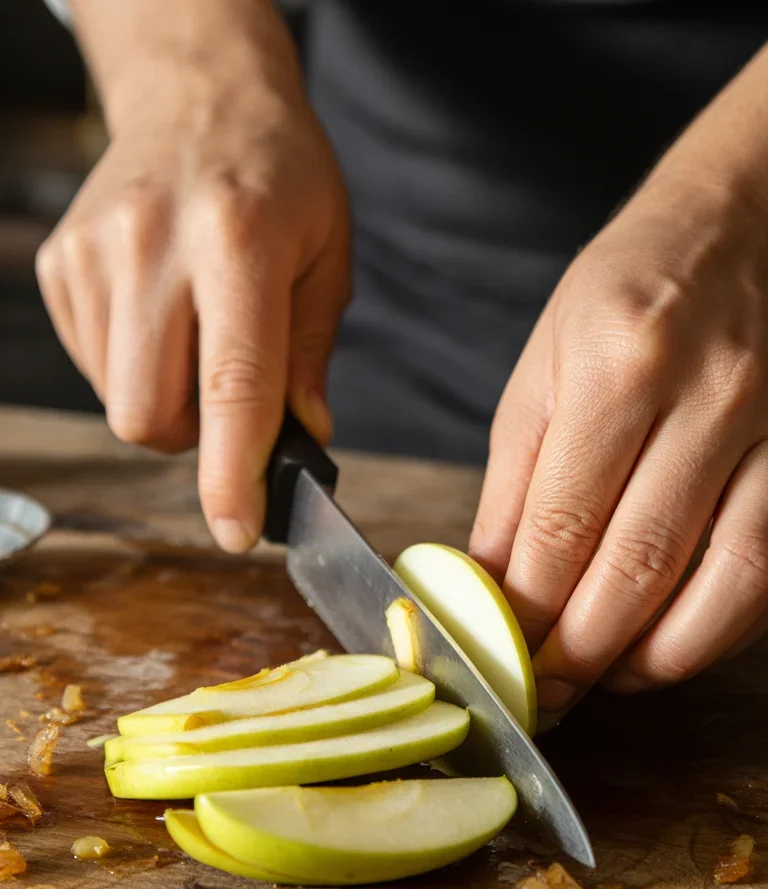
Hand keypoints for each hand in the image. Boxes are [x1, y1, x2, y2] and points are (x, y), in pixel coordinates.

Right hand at [36, 37, 348, 552]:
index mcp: (238, 241)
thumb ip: (310, 356)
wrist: (197, 98)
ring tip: (199, 337)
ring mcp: (94, 254)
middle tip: (233, 401)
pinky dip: (137, 370)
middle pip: (152, 416)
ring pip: (121, 403)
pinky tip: (162, 318)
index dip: (233, 476)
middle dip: (198, 441)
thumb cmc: (278, 176)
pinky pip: (96, 369)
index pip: (232, 388)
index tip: (238, 531)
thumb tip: (301, 441)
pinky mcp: (60, 265)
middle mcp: (153, 245)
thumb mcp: (326, 257)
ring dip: (169, 403)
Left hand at [470, 176, 767, 708]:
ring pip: (726, 581)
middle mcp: (712, 393)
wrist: (722, 252)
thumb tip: (484, 597)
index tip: (502, 659)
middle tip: (548, 689)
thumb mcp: (535, 385)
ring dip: (659, 656)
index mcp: (623, 362)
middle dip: (584, 648)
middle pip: (642, 562)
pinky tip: (671, 647)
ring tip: (607, 678)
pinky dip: (722, 632)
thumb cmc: (615, 314)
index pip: (564, 522)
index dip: (527, 611)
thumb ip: (510, 497)